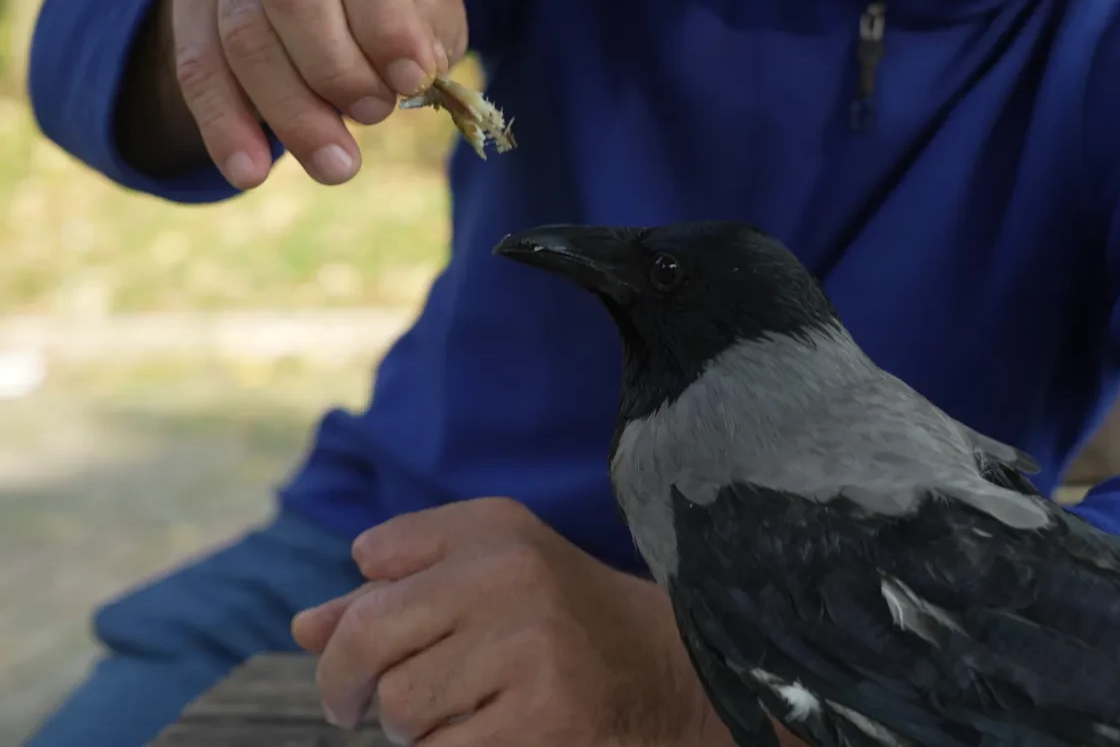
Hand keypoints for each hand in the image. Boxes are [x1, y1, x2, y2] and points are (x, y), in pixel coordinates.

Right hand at [164, 0, 465, 187]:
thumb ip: (429, 29)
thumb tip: (412, 73)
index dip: (386, 24)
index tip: (413, 82)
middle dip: (336, 72)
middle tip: (374, 117)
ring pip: (243, 33)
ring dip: (289, 111)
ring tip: (335, 166)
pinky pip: (197, 64)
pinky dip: (223, 124)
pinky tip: (248, 171)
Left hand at [292, 498, 719, 746]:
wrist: (665, 666)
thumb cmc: (560, 610)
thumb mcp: (488, 564)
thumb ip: (398, 580)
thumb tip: (306, 627)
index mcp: (494, 539)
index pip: (370, 603)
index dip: (341, 652)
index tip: (350, 681)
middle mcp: (513, 585)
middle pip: (374, 658)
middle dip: (358, 694)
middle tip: (364, 712)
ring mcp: (531, 655)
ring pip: (406, 715)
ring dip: (417, 730)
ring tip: (460, 714)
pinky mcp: (546, 722)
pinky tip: (493, 735)